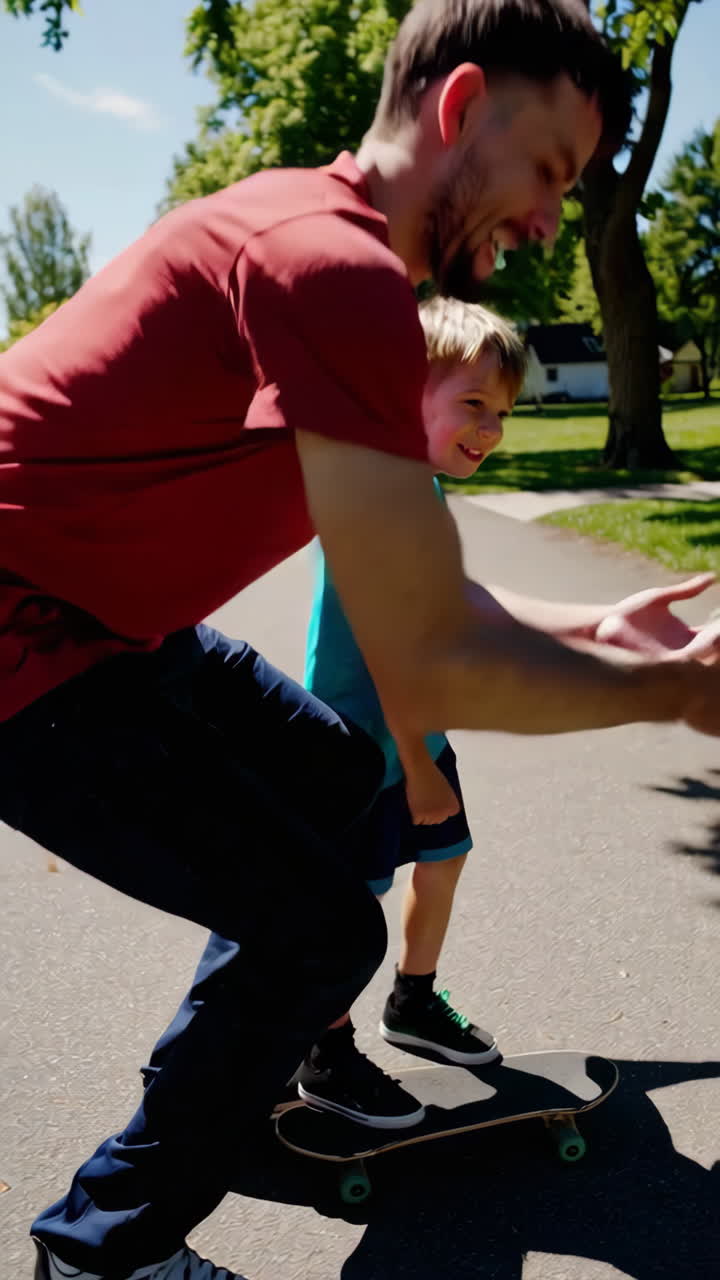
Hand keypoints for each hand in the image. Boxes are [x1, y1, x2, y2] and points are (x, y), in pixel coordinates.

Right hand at [405, 762, 460, 825]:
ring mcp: (432, 815)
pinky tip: (414, 802)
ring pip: (424, 822)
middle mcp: (445, 814)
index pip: (443, 817)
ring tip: (420, 798)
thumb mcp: (446, 792)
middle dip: (428, 812)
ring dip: (420, 813)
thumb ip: (445, 805)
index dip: (436, 808)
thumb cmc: (432, 777)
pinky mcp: (420, 814)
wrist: (421, 769)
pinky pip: (415, 822)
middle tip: (425, 797)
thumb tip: (439, 818)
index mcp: (453, 808)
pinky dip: (413, 814)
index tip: (434, 797)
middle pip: (434, 821)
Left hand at [595, 574, 719, 662]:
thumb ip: (686, 590)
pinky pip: (687, 659)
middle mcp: (682, 650)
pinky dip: (699, 651)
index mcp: (685, 636)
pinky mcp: (662, 662)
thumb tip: (713, 577)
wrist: (605, 625)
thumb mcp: (661, 598)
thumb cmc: (629, 612)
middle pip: (713, 648)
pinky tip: (705, 640)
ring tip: (717, 633)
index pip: (714, 635)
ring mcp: (673, 658)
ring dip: (714, 646)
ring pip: (703, 657)